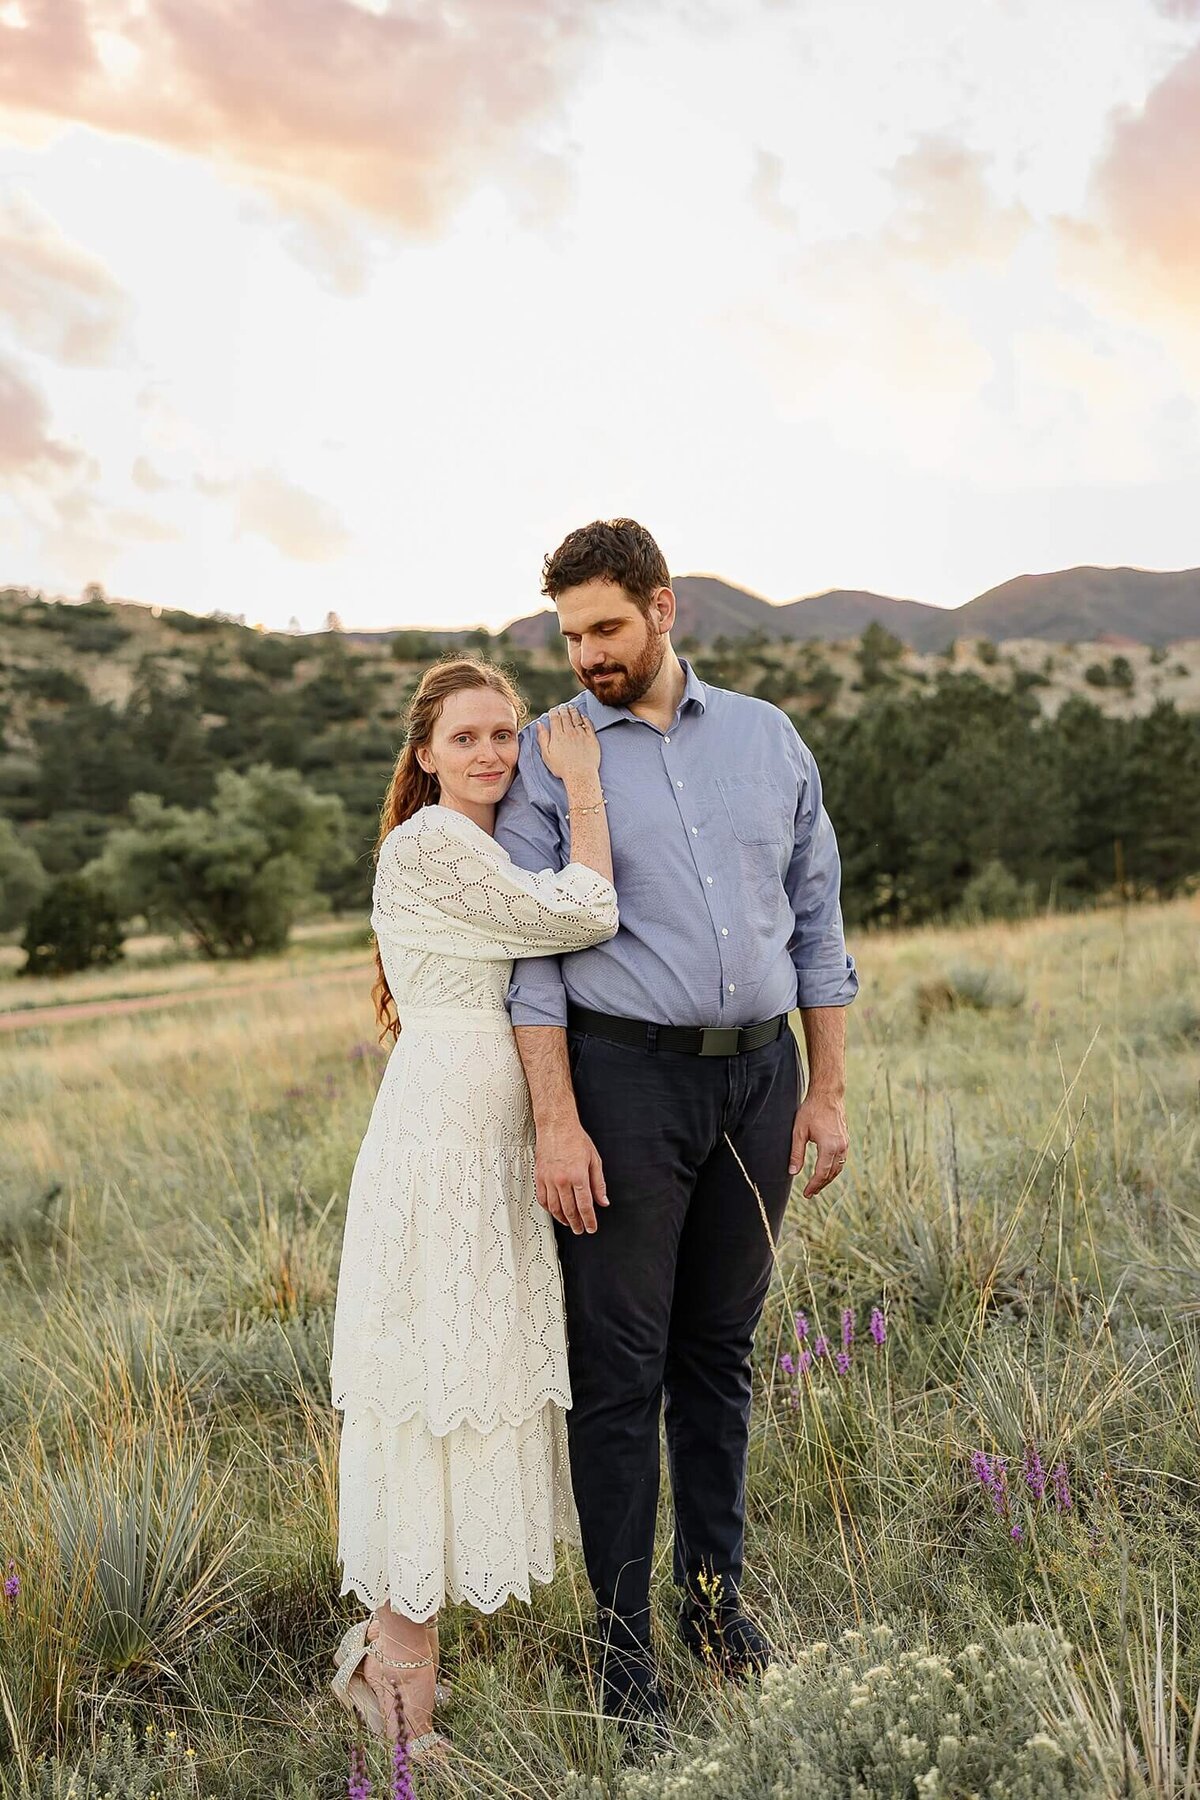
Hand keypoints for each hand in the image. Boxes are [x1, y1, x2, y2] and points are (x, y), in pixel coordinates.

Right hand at [534, 1115, 608, 1233]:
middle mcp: (562, 1180)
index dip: (589, 1220)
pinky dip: (549, 1209)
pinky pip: (542, 1199)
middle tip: (580, 1230)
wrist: (556, 1126)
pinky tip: (555, 1212)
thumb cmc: (576, 1139)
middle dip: (576, 1223)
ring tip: (569, 1223)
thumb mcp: (594, 1160)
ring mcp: (548, 1179)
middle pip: (569, 1210)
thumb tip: (603, 1201)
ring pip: (554, 1208)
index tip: (591, 1228)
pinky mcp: (539, 1177)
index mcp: (578, 1176)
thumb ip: (599, 1184)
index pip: (585, 1206)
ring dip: (562, 1219)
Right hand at [536, 705, 600, 786]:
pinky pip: (588, 724)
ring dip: (573, 711)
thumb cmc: (561, 768)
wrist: (580, 775)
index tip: (553, 710)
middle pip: (566, 716)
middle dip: (563, 709)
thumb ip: (542, 738)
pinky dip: (584, 718)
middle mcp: (570, 732)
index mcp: (557, 735)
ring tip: (571, 708)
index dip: (553, 712)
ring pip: (577, 718)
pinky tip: (582, 716)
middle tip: (562, 707)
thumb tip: (539, 724)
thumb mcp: (546, 755)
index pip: (555, 718)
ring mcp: (581, 734)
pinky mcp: (591, 738)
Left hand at [789, 1091, 848, 1197]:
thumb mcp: (799, 1132)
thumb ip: (796, 1153)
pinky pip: (841, 1160)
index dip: (813, 1185)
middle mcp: (840, 1147)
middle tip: (810, 1193)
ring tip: (817, 1186)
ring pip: (838, 1168)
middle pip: (831, 1174)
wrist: (828, 1095)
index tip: (806, 1194)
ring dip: (828, 1179)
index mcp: (829, 1147)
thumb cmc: (811, 1111)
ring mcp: (845, 1144)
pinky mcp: (845, 1140)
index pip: (821, 1173)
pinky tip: (825, 1171)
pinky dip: (833, 1169)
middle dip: (820, 1185)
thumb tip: (793, 1172)